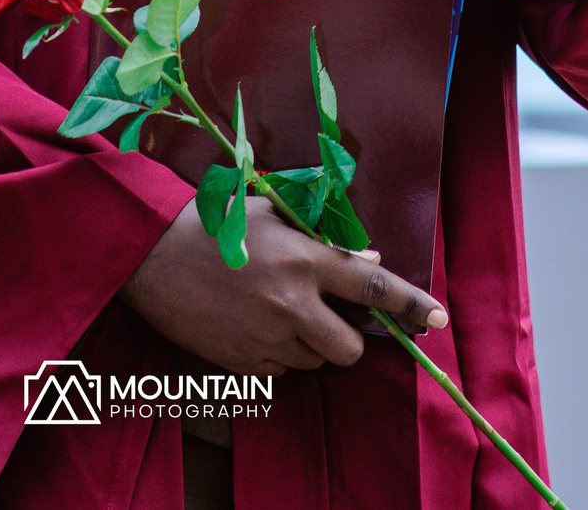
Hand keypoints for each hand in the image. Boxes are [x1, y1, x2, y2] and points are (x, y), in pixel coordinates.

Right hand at [118, 198, 446, 374]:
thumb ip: (323, 240)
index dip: (412, 304)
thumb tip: (368, 261)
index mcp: (303, 260)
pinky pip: (280, 371)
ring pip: (315, 362)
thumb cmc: (212, 222)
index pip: (373, 285)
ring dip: (309, 345)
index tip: (439, 319)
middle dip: (346, 336)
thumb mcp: (270, 215)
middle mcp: (291, 303)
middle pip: (349, 347)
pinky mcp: (241, 362)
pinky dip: (277, 355)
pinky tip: (250, 326)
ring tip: (275, 313)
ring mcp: (266, 337)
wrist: (149, 253)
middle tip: (324, 317)